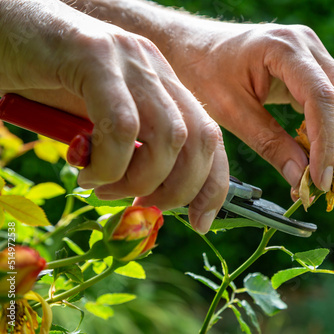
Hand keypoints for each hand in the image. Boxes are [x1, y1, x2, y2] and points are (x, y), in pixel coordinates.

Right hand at [0, 0, 228, 232]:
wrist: (5, 26)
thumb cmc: (49, 81)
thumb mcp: (102, 120)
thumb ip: (132, 149)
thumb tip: (152, 197)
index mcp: (163, 84)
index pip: (209, 137)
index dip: (212, 185)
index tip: (200, 221)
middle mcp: (155, 69)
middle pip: (198, 140)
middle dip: (177, 189)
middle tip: (140, 204)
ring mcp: (128, 60)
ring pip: (168, 137)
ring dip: (139, 180)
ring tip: (104, 187)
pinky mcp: (95, 58)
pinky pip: (121, 126)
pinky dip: (110, 162)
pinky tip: (86, 169)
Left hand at [165, 22, 333, 199]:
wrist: (194, 46)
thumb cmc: (203, 72)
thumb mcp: (230, 111)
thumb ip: (269, 144)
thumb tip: (302, 180)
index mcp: (283, 48)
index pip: (321, 98)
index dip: (326, 144)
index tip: (320, 182)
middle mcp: (306, 44)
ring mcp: (312, 53)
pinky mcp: (311, 67)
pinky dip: (333, 133)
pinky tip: (325, 161)